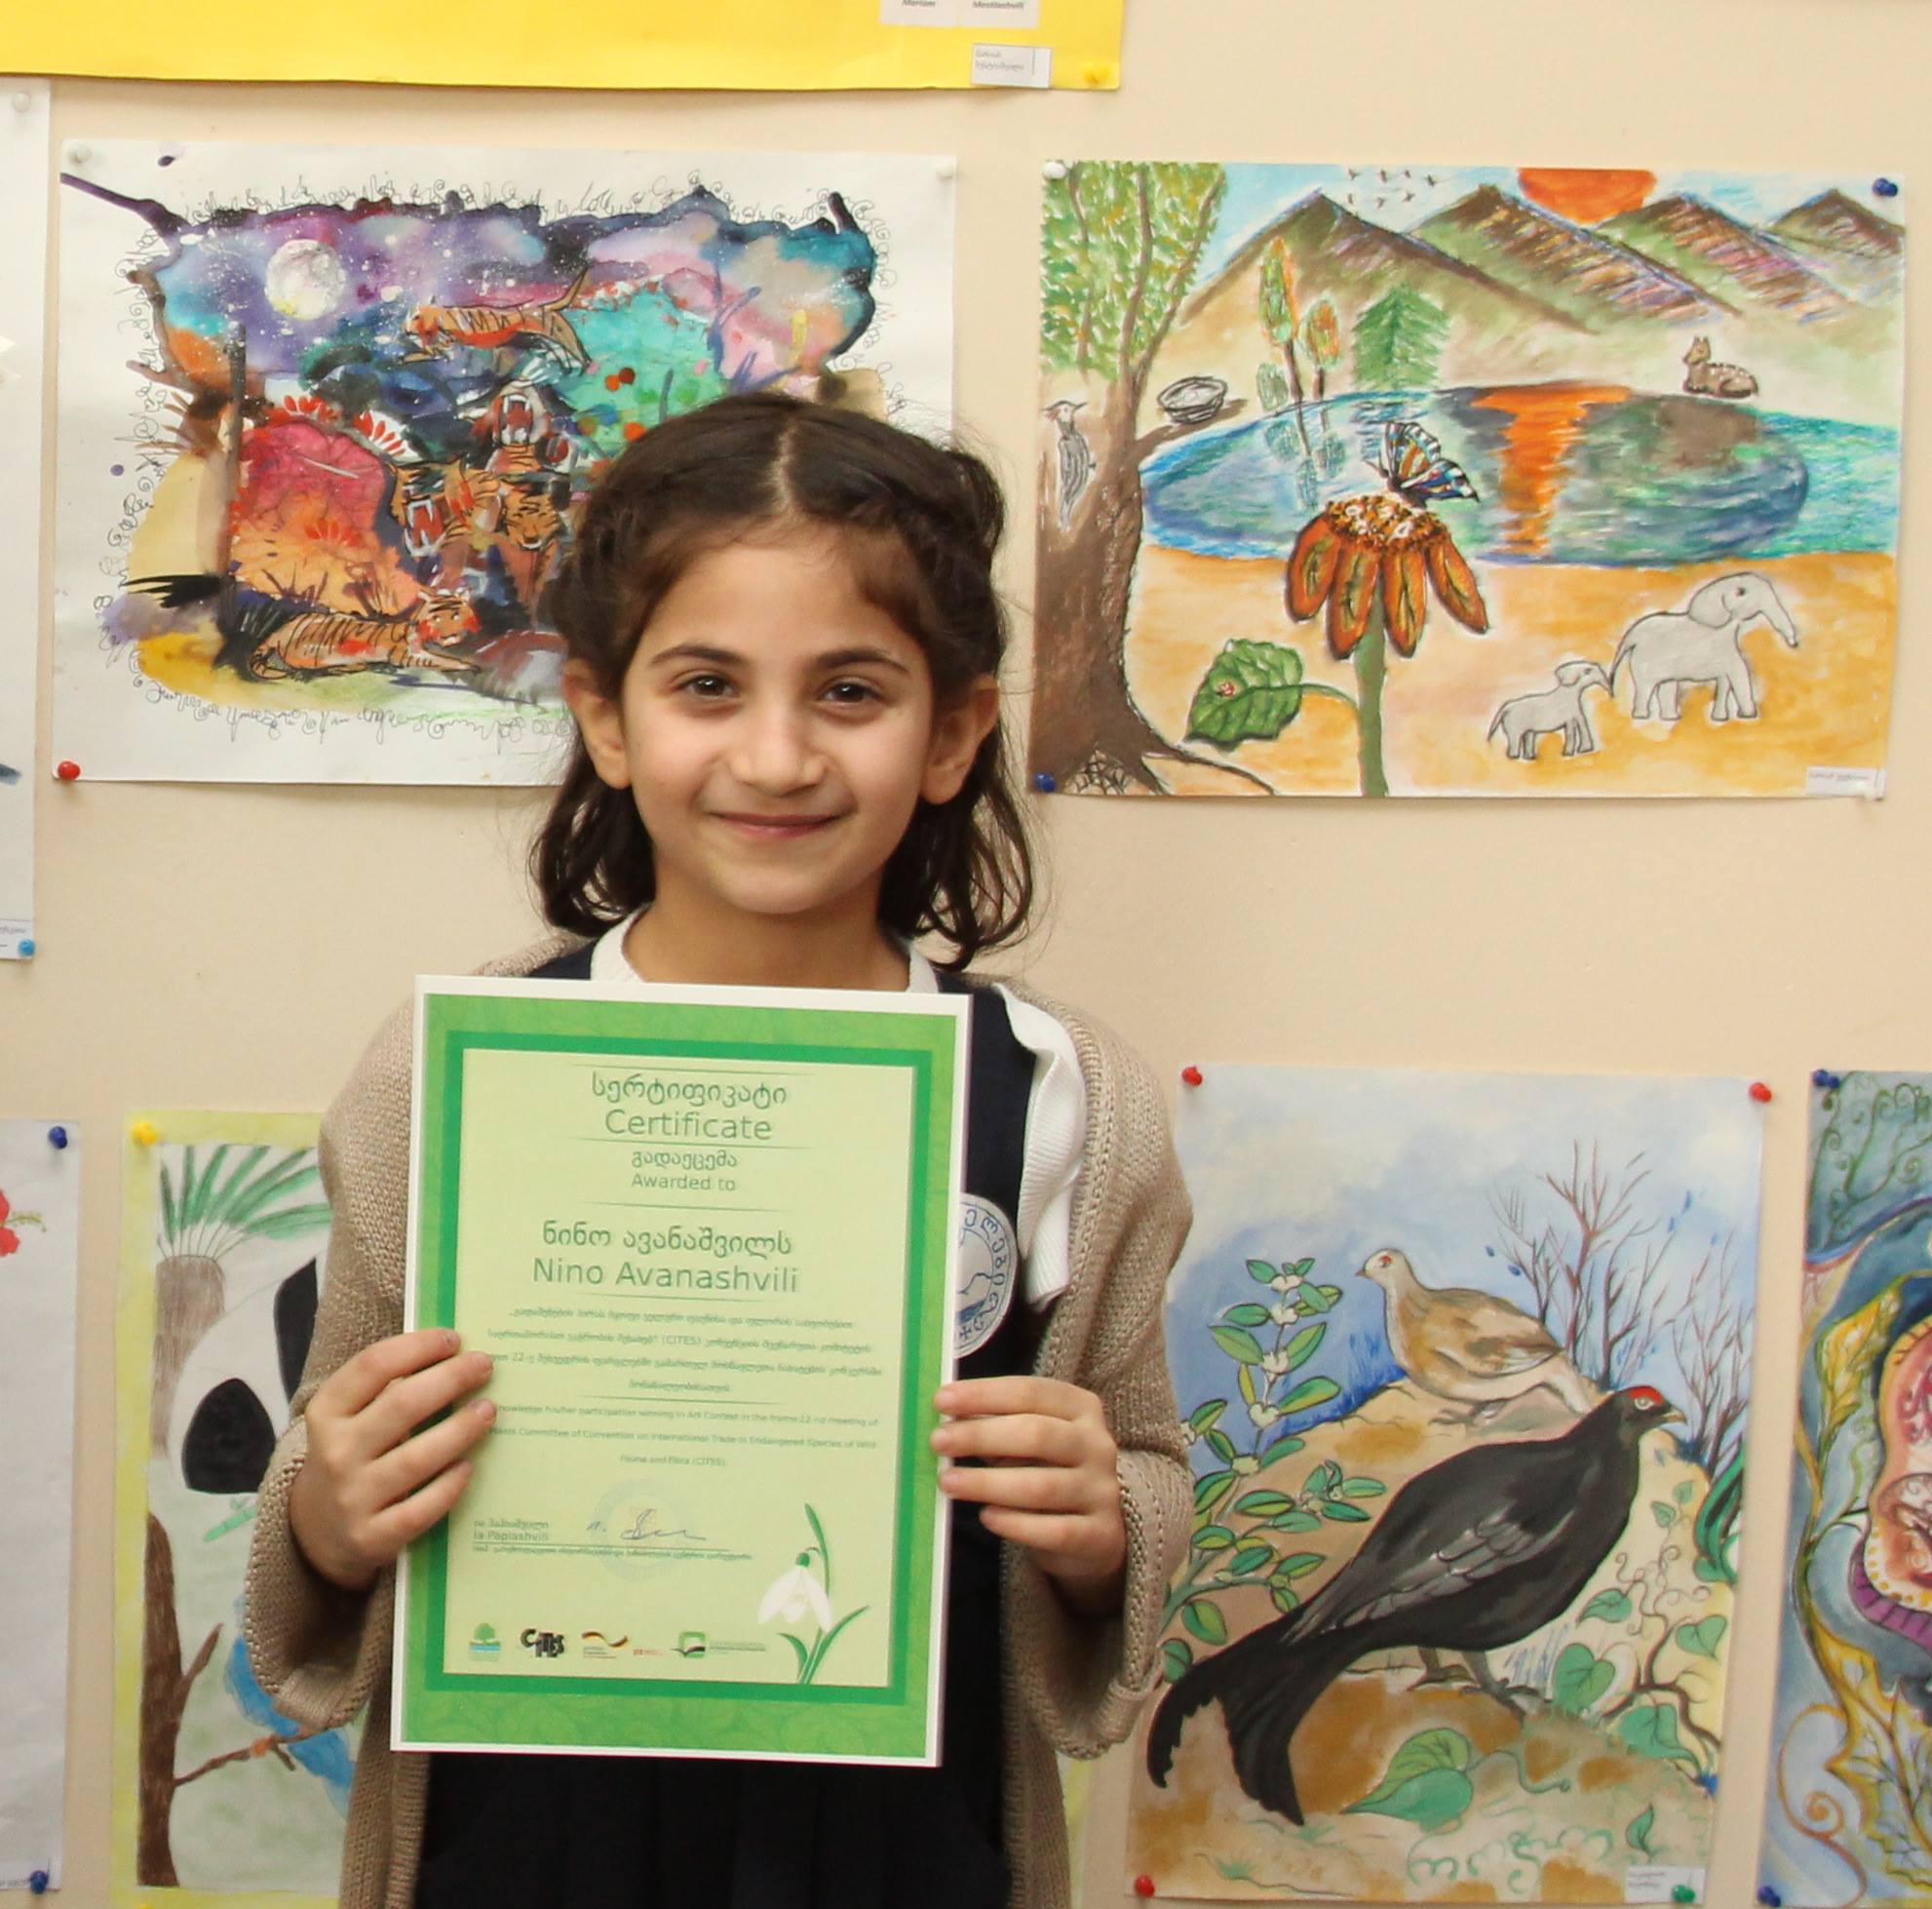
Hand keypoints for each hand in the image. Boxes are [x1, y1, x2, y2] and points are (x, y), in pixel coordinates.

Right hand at [288, 1329, 494, 1592]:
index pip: (372, 1366)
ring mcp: (353, 1498)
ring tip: (488, 1410)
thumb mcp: (350, 1418)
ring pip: (416, 1457)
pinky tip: (469, 1467)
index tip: (454, 1339)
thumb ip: (386, 1387)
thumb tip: (454, 1353)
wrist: (319, 1532)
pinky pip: (420, 1509)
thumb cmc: (353, 1455)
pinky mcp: (372, 1537)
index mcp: (327, 1412)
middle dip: (450, 1379)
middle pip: (401, 1405)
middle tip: (484, 1365)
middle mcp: (336, 1453)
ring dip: (460, 1429)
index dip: (417, 1347)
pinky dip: (448, 1486)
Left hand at [932, 1376, 1125, 1613]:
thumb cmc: (1048, 1471)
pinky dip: (1016, 1524)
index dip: (984, 1394)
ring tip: (949, 1483)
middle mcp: (1097, 1445)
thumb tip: (945, 1418)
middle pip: (1037, 1434)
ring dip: (989, 1483)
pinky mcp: (1099, 1535)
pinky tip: (987, 1517)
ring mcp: (1101, 1491)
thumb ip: (994, 1425)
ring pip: (1042, 1485)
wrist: (1095, 1531)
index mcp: (1080, 1408)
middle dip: (981, 1435)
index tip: (941, 1400)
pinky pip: (1054, 1531)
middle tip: (938, 1441)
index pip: (1031, 1392)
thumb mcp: (1028, 1441)